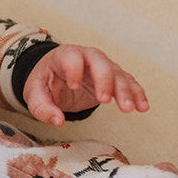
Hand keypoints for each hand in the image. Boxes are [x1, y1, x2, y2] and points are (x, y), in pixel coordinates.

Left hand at [22, 44, 149, 125]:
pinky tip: (142, 107)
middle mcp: (88, 57)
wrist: (55, 78)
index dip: (74, 70)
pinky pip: (128, 83)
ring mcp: (103, 67)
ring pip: (118, 74)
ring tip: (129, 108)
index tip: (73, 86)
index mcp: (65, 56)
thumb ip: (42, 108)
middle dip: (104, 81)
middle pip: (101, 63)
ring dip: (125, 91)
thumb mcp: (35, 94)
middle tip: (104, 101)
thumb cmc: (45, 83)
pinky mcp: (113, 79)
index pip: (72, 57)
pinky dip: (136, 94)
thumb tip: (57, 121)